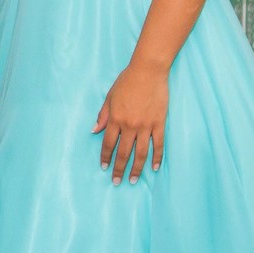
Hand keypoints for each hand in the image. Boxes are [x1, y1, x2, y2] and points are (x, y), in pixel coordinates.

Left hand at [92, 64, 168, 185]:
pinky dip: (156, 157)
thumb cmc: (127, 81)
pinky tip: (154, 168)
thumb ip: (103, 115)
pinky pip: (158, 144)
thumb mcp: (110, 96)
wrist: (148, 71)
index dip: (106, 157)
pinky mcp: (159, 123)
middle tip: (117, 182)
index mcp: (116, 118)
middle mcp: (129, 125)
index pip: (109, 143)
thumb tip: (94, 130)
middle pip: (123, 152)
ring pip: (140, 153)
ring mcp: (145, 125)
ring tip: (132, 180)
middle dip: (119, 168)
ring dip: (136, 168)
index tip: (104, 167)